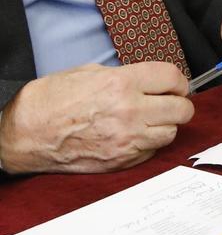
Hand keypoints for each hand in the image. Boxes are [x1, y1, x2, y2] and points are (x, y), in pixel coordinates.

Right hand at [0, 62, 192, 174]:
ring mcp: (127, 140)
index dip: (178, 81)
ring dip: (165, 125)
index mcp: (121, 84)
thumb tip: (147, 81)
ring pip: (171, 133)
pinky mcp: (121, 161)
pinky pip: (151, 151)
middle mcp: (129, 112)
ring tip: (150, 120)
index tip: (175, 84)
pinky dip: (149, 143)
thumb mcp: (89, 73)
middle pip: (181, 109)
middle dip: (178, 103)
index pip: (172, 78)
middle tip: (169, 102)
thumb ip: (123, 76)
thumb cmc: (50, 101)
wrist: (26, 134)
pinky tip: (134, 135)